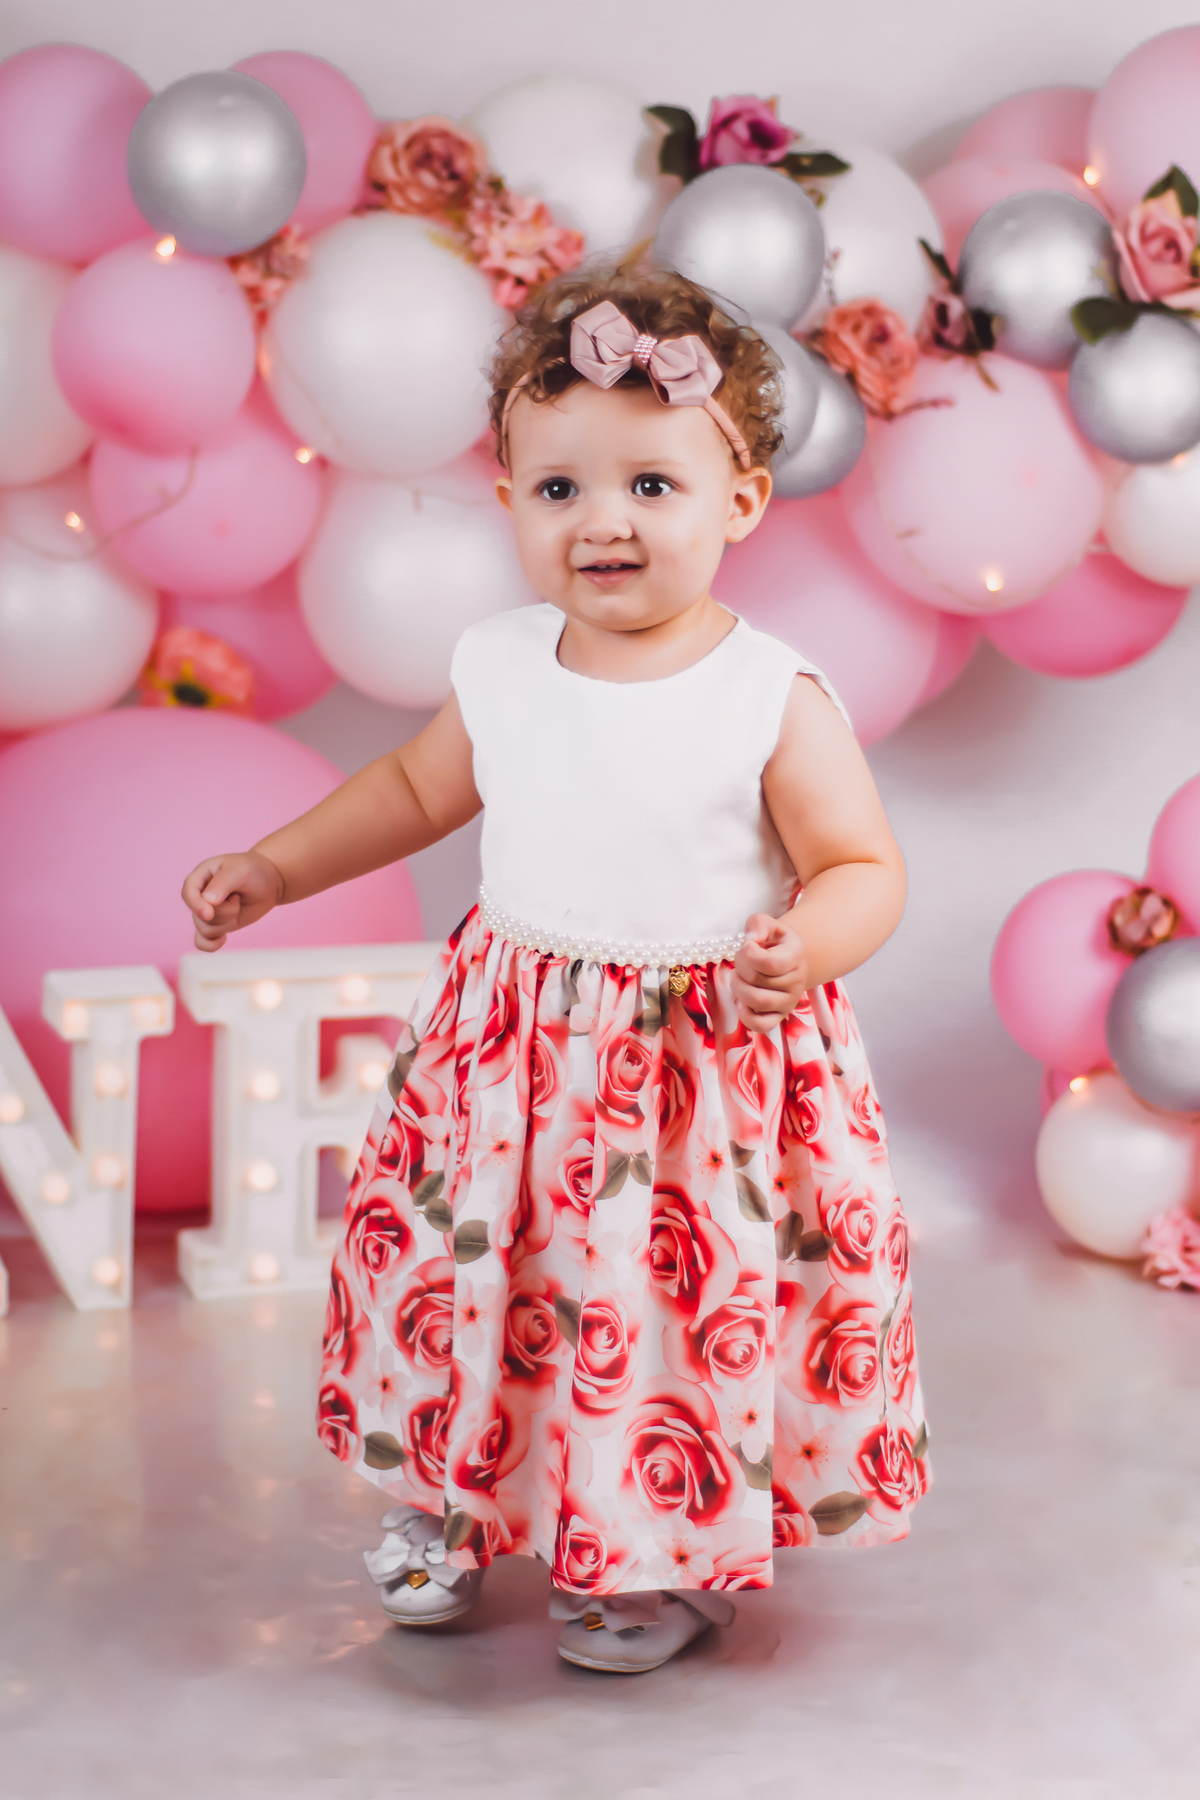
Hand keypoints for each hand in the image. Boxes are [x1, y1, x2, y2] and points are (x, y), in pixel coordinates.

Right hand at [181, 851, 285, 951]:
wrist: (269, 882)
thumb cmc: (252, 870)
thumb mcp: (239, 871)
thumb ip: (222, 884)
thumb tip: (208, 902)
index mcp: (200, 876)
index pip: (188, 893)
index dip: (196, 905)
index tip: (209, 914)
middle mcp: (200, 895)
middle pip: (200, 916)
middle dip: (224, 912)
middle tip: (238, 897)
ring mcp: (207, 911)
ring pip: (205, 930)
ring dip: (227, 923)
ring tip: (238, 905)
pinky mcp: (217, 924)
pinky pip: (202, 941)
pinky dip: (210, 945)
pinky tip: (224, 939)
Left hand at [731, 912, 809, 1033]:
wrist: (788, 961)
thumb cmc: (773, 942)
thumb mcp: (768, 925)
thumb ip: (757, 924)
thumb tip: (751, 940)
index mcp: (796, 955)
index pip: (769, 963)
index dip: (748, 954)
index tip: (747, 946)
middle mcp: (797, 981)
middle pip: (756, 980)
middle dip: (740, 967)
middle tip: (741, 961)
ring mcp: (789, 1001)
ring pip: (756, 1002)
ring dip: (738, 988)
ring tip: (740, 978)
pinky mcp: (779, 1016)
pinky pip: (760, 1025)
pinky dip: (745, 1014)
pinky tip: (742, 1001)